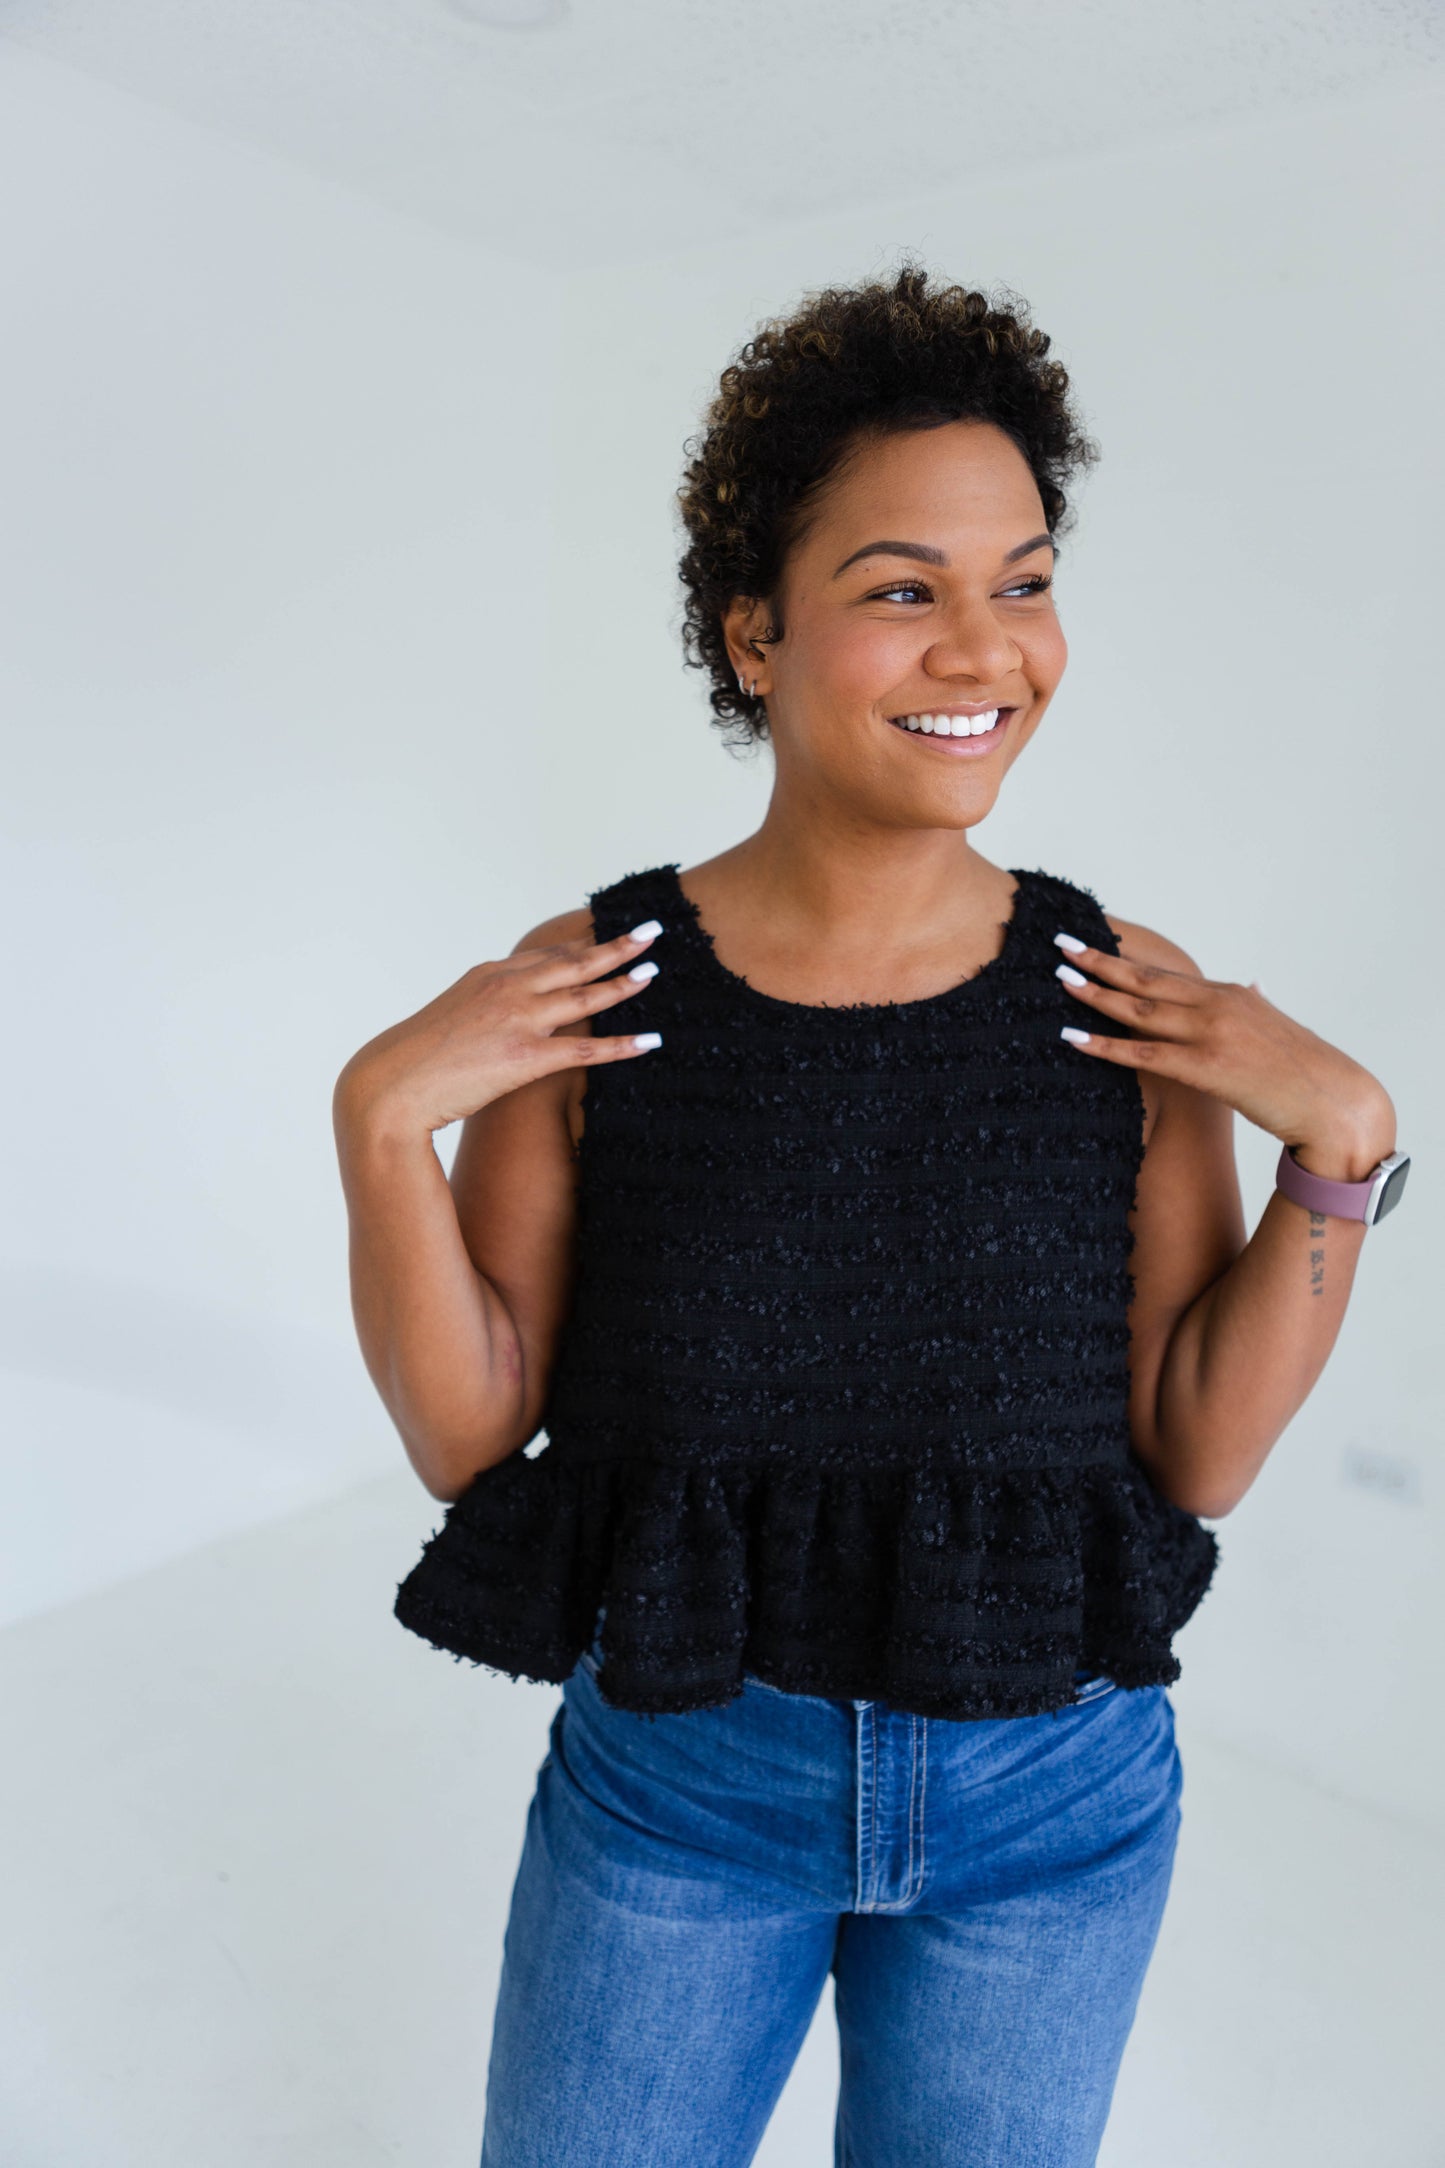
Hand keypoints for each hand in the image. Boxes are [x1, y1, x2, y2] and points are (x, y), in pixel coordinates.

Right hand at [335, 922, 663, 1139]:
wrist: (391, 1086)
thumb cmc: (418, 1059)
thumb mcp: (454, 1018)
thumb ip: (486, 1008)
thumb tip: (506, 1015)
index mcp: (490, 976)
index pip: (549, 954)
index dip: (584, 943)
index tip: (611, 931)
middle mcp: (508, 989)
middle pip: (575, 962)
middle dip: (616, 945)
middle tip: (652, 930)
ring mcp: (518, 1020)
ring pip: (585, 996)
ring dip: (624, 982)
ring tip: (654, 971)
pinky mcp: (524, 1057)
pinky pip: (584, 1049)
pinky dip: (622, 1044)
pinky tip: (650, 1040)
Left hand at [1053, 935, 1395, 1179]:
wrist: (1336, 1103)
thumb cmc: (1306, 1073)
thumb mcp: (1276, 1027)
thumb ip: (1256, 1004)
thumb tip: (1253, 983)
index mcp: (1231, 995)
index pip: (1167, 974)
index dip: (1128, 962)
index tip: (1095, 947)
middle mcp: (1219, 1005)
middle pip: (1147, 979)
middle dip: (1101, 962)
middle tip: (1062, 944)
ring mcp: (1213, 1033)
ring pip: (1140, 1009)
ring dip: (1096, 994)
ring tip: (1061, 980)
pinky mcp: (1208, 1067)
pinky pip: (1145, 1054)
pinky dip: (1105, 1045)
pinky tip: (1073, 1037)